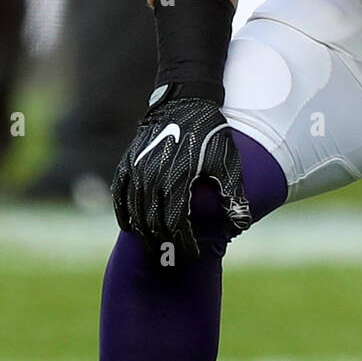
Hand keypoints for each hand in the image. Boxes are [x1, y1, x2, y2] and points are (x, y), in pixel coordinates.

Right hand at [111, 86, 251, 262]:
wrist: (186, 101)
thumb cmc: (212, 134)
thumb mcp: (228, 162)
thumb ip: (233, 194)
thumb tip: (241, 225)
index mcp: (179, 177)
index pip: (175, 222)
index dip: (182, 243)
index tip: (191, 255)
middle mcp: (152, 174)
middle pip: (152, 222)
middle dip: (163, 245)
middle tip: (172, 259)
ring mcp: (136, 168)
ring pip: (133, 212)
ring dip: (143, 235)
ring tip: (156, 250)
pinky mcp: (127, 162)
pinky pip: (120, 195)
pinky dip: (124, 214)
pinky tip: (132, 228)